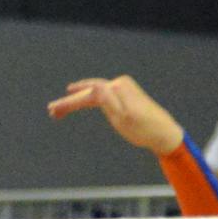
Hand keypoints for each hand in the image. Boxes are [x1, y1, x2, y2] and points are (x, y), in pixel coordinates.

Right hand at [47, 76, 184, 154]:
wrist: (165, 134)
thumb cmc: (144, 129)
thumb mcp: (123, 118)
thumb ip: (107, 102)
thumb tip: (95, 87)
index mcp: (117, 89)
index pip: (87, 94)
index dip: (69, 103)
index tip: (54, 111)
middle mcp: (119, 84)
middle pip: (88, 92)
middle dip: (70, 101)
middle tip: (52, 110)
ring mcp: (123, 88)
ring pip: (94, 93)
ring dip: (77, 99)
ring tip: (61, 107)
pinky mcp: (126, 95)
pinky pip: (102, 95)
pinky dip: (89, 98)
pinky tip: (82, 98)